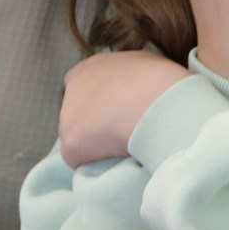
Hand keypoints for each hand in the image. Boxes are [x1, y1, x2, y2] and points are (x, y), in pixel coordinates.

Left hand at [58, 50, 190, 167]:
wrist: (156, 102)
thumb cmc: (161, 81)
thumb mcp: (147, 65)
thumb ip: (131, 75)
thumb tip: (136, 88)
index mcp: (92, 67)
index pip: (83, 85)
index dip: (99, 101)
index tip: (116, 112)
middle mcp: (74, 87)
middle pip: (77, 112)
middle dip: (95, 122)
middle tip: (121, 132)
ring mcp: (68, 115)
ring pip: (78, 137)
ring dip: (95, 144)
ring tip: (123, 147)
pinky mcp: (71, 143)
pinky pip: (80, 160)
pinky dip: (95, 164)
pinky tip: (115, 161)